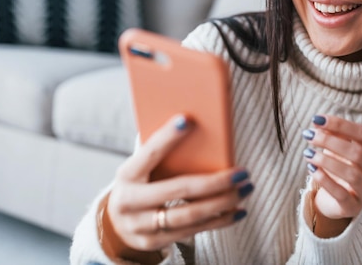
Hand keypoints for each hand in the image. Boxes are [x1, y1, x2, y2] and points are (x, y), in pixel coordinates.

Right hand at [106, 115, 251, 254]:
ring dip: (223, 203)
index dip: (167, 137)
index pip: (149, 153)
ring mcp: (140, 225)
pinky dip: (219, 221)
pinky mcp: (152, 242)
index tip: (188, 120)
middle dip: (215, 181)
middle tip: (242, 172)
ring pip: (189, 215)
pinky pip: (192, 231)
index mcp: (128, 174)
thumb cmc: (140, 183)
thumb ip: (161, 152)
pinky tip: (237, 211)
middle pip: (179, 190)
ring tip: (245, 190)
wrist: (116, 223)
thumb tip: (196, 125)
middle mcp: (129, 201)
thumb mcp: (142, 167)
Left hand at [302, 115, 361, 222]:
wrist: (334, 199)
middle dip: (331, 141)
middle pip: (358, 153)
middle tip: (309, 135)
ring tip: (307, 153)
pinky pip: (341, 194)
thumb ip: (332, 134)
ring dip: (327, 161)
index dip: (341, 125)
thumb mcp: (336, 148)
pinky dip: (325, 180)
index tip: (317, 119)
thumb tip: (318, 122)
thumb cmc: (338, 167)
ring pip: (352, 174)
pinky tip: (311, 168)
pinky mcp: (353, 208)